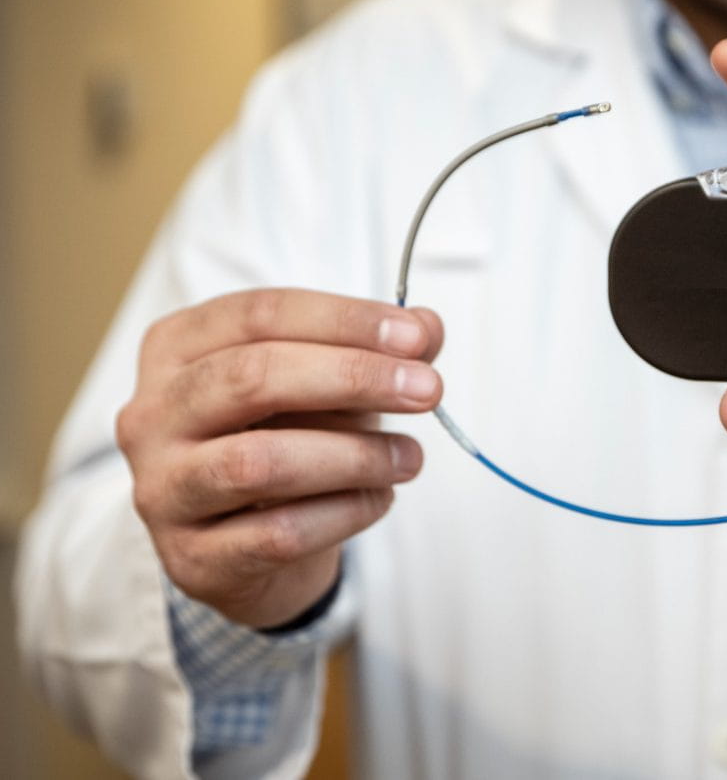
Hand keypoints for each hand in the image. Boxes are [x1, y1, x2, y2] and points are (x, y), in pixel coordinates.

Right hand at [116, 289, 443, 627]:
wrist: (254, 547)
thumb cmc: (288, 440)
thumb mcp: (332, 384)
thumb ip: (379, 352)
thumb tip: (426, 329)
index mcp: (178, 348)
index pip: (259, 315)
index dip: (345, 321)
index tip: (417, 338)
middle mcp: (153, 414)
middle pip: (251, 378)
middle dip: (352, 377)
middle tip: (427, 389)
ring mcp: (163, 489)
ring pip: (258, 462)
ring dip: (354, 455)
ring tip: (410, 457)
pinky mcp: (191, 558)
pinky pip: (277, 533)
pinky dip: (344, 513)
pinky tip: (379, 499)